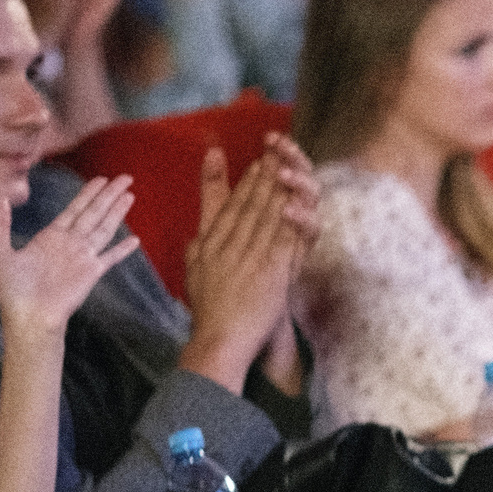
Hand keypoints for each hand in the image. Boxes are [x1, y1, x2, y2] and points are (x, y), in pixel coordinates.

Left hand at [0, 173, 138, 340]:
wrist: (28, 316)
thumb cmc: (12, 289)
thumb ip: (0, 225)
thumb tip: (2, 198)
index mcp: (51, 236)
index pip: (75, 208)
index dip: (89, 193)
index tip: (101, 179)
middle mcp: (71, 243)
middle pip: (95, 212)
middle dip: (110, 194)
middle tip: (125, 177)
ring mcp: (83, 257)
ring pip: (105, 228)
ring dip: (118, 212)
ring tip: (131, 196)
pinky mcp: (92, 273)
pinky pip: (110, 258)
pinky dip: (122, 249)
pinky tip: (135, 240)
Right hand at [181, 136, 317, 383]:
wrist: (217, 342)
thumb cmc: (209, 313)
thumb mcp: (195, 271)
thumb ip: (199, 248)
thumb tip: (199, 233)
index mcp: (209, 245)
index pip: (228, 207)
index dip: (243, 181)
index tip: (255, 161)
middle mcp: (226, 247)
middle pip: (247, 205)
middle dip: (262, 175)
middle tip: (274, 149)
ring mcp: (247, 259)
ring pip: (265, 216)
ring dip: (276, 188)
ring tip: (286, 165)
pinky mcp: (268, 274)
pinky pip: (282, 241)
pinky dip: (289, 219)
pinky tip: (297, 202)